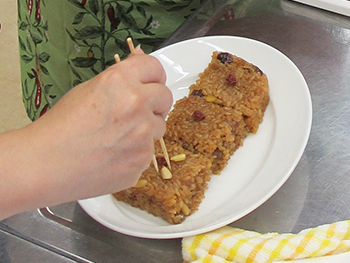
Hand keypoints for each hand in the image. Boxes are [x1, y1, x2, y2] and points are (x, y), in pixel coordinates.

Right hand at [0, 54, 172, 218]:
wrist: (46, 165)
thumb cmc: (59, 128)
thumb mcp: (87, 90)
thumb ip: (120, 81)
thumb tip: (138, 74)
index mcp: (120, 81)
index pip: (155, 68)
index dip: (153, 75)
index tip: (152, 82)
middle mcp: (136, 104)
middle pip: (166, 97)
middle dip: (155, 102)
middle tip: (138, 110)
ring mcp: (143, 135)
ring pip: (160, 126)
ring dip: (147, 128)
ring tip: (119, 136)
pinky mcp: (142, 160)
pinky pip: (149, 151)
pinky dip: (137, 152)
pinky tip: (115, 155)